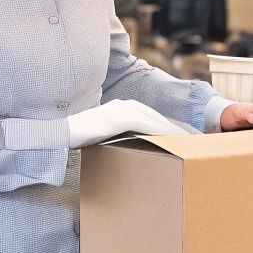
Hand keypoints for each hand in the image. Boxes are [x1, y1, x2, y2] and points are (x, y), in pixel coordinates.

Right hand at [67, 98, 191, 147]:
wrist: (61, 134)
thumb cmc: (79, 138)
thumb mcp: (103, 134)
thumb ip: (117, 135)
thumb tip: (131, 148)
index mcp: (120, 107)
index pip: (149, 116)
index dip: (166, 126)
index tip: (180, 138)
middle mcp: (123, 104)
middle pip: (156, 116)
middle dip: (174, 128)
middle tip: (191, 141)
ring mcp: (122, 109)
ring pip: (155, 119)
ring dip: (173, 130)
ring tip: (187, 142)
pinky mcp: (120, 117)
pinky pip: (148, 124)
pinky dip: (163, 131)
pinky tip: (175, 140)